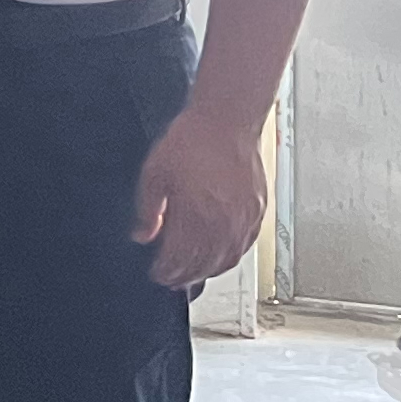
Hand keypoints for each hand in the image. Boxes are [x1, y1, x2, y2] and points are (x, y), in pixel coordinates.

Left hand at [132, 108, 266, 287]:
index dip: (166, 271)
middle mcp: (223, 223)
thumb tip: (143, 235)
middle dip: (184, 277)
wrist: (226, 120)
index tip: (156, 275)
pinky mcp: (257, 212)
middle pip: (203, 265)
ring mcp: (244, 220)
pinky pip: (244, 247)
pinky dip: (229, 259)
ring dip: (207, 272)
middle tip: (171, 280)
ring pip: (226, 260)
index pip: (179, 259)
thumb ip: (148, 210)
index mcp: (195, 216)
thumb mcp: (155, 173)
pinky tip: (219, 259)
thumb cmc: (192, 141)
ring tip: (192, 275)